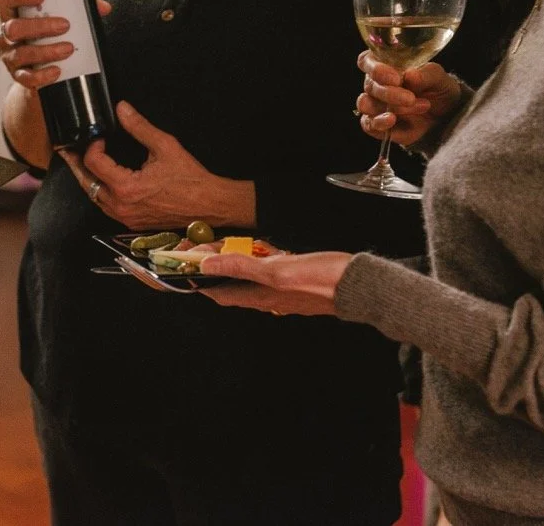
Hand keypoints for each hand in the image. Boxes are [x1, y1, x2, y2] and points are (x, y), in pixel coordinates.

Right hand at [0, 0, 111, 89]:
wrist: (40, 66)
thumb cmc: (49, 32)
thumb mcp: (58, 15)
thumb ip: (78, 7)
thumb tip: (103, 8)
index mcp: (12, 12)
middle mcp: (5, 33)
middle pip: (13, 27)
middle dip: (40, 26)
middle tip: (65, 25)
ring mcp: (9, 55)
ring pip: (21, 53)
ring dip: (46, 51)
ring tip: (68, 49)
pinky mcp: (17, 74)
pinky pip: (25, 77)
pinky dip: (42, 75)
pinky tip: (57, 71)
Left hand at [58, 101, 253, 230]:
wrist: (209, 205)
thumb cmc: (190, 179)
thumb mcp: (164, 146)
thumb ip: (139, 127)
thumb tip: (122, 109)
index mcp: (126, 187)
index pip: (94, 163)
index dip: (92, 146)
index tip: (99, 136)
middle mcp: (121, 206)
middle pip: (86, 183)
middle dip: (76, 164)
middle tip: (66, 150)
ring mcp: (125, 217)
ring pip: (94, 197)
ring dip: (87, 179)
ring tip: (80, 164)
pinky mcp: (132, 223)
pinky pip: (107, 207)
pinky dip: (100, 192)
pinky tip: (101, 181)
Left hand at [200, 251, 353, 315]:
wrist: (358, 285)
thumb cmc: (321, 279)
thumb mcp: (277, 270)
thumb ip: (241, 266)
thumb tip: (207, 264)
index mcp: (259, 296)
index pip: (218, 293)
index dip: (198, 281)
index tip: (184, 265)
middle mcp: (266, 297)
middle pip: (231, 284)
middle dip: (215, 267)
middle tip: (204, 248)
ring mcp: (281, 291)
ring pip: (249, 278)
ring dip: (237, 263)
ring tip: (227, 247)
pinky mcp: (294, 283)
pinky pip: (268, 273)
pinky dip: (260, 261)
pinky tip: (265, 250)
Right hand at [355, 51, 463, 146]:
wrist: (446, 116)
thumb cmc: (439, 90)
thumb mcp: (439, 78)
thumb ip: (426, 74)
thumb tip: (410, 74)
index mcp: (386, 66)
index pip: (367, 61)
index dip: (374, 68)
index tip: (394, 78)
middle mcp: (377, 84)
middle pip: (369, 85)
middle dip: (389, 93)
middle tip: (410, 98)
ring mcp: (375, 105)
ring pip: (366, 104)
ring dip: (389, 106)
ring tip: (413, 107)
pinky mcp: (377, 125)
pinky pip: (368, 124)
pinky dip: (378, 122)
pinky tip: (392, 120)